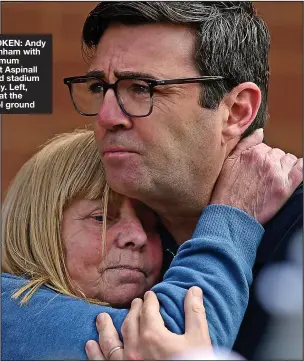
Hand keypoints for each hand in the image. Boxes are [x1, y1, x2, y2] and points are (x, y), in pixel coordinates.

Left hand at [85, 286, 211, 359]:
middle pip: (131, 321)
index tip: (150, 296)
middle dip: (133, 310)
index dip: (150, 301)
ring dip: (105, 328)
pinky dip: (95, 354)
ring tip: (101, 318)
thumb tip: (194, 289)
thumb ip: (194, 313)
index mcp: (153, 335)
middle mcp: (135, 347)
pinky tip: (90, 346)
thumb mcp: (199, 339)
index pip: (148, 310)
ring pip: (111, 341)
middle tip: (134, 303)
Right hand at [211, 129, 302, 223]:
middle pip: (277, 153)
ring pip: (289, 159)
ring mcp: (278, 173)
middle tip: (263, 173)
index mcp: (253, 152)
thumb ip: (245, 144)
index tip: (256, 165)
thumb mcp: (229, 162)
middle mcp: (267, 160)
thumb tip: (260, 132)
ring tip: (273, 177)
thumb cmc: (227, 190)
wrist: (231, 213)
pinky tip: (292, 173)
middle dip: (272, 160)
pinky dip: (299, 168)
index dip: (261, 156)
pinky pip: (301, 169)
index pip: (265, 146)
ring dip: (284, 165)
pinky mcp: (285, 187)